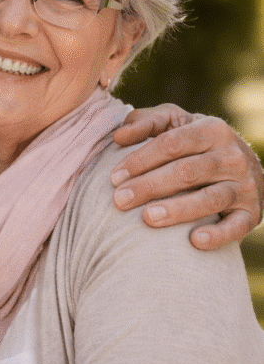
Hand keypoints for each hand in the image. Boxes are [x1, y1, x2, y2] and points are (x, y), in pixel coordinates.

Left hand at [111, 105, 263, 249]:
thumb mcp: (175, 123)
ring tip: (148, 218)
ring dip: (178, 209)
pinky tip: (194, 241)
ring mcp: (245, 186)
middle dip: (150, 186)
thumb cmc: (195, 144)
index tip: (114, 177)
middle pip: (187, 171)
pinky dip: (218, 235)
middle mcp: (232, 156)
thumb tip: (118, 136)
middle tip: (120, 200)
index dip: (141, 159)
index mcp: (212, 129)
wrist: (244, 167)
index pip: (172, 143)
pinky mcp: (252, 213)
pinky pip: (236, 226)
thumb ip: (147, 123)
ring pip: (209, 198)